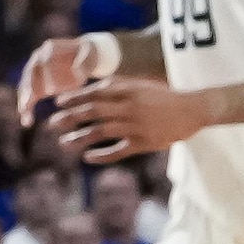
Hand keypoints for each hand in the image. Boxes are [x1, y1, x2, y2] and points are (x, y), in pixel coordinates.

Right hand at [18, 34, 110, 117]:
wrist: (84, 57)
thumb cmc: (89, 55)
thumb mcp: (90, 54)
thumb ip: (85, 62)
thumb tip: (78, 73)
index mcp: (50, 48)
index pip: (43, 61)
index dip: (44, 76)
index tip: (50, 92)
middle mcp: (38, 58)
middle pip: (29, 74)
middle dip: (29, 90)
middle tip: (29, 104)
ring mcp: (36, 71)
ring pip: (26, 86)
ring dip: (24, 101)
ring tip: (25, 115)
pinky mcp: (37, 84)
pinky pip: (29, 96)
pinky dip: (27, 108)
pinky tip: (27, 121)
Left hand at [51, 73, 208, 164]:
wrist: (192, 110)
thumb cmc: (162, 96)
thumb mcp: (139, 85)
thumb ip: (117, 86)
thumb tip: (90, 88)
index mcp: (128, 90)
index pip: (95, 93)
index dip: (74, 98)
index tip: (58, 103)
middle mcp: (129, 107)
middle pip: (94, 111)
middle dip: (70, 117)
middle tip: (52, 123)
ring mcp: (136, 126)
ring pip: (102, 132)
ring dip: (80, 137)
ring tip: (63, 143)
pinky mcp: (144, 143)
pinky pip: (119, 150)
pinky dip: (102, 155)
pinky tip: (88, 157)